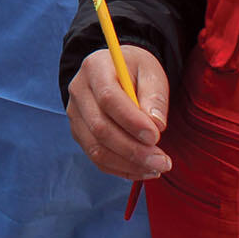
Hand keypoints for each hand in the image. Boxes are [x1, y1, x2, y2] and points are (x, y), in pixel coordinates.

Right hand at [65, 45, 169, 179]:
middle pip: (100, 127)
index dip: (131, 121)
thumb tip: (157, 125)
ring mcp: (75, 114)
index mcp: (95, 68)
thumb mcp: (151, 72)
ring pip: (96, 148)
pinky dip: (121, 169)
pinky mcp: (79, 133)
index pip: (108, 98)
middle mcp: (79, 91)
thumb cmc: (136, 71)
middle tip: (163, 161)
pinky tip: (143, 170)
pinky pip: (97, 158)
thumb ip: (155, 96)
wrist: (116, 72)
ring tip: (157, 168)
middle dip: (133, 150)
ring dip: (128, 164)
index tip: (156, 136)